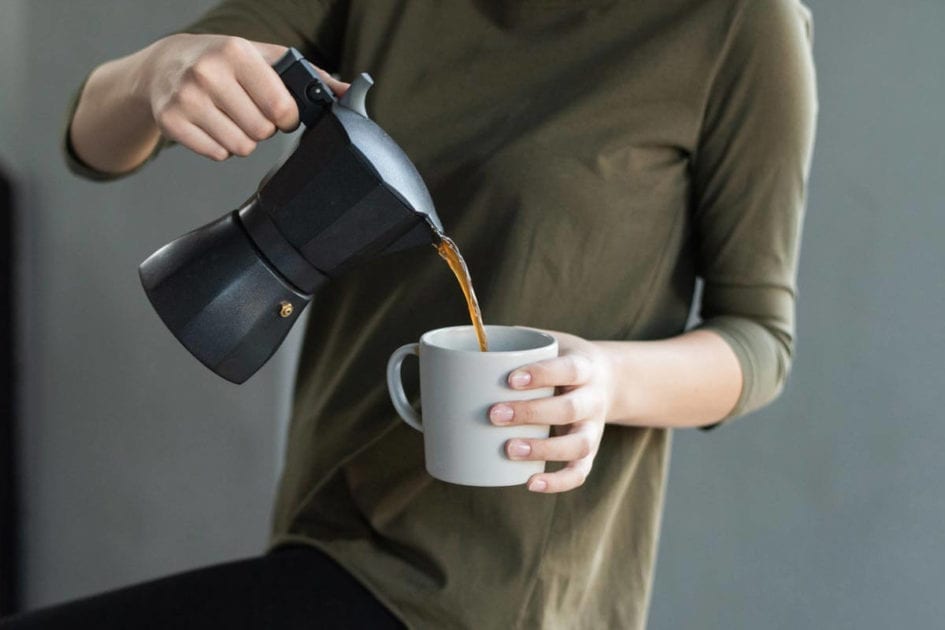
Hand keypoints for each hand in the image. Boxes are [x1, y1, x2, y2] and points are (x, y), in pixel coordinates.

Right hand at [139, 34, 348, 160]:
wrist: (166, 64)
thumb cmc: (225, 61)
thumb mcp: (266, 57)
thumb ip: (312, 76)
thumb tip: (351, 93)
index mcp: (236, 52)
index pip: (280, 107)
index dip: (287, 116)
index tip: (280, 110)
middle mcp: (208, 73)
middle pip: (261, 131)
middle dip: (263, 127)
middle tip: (250, 110)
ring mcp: (186, 99)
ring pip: (241, 147)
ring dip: (244, 139)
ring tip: (232, 116)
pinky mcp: (171, 122)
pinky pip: (217, 154)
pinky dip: (221, 147)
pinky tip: (214, 125)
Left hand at [489, 332, 616, 492]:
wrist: (608, 380)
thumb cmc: (561, 360)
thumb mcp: (548, 343)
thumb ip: (513, 344)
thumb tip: (457, 346)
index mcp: (584, 366)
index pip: (568, 369)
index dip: (542, 374)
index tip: (510, 378)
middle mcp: (593, 398)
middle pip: (569, 408)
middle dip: (531, 413)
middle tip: (494, 414)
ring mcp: (593, 428)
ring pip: (577, 445)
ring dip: (544, 449)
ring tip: (509, 450)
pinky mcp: (589, 452)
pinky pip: (579, 472)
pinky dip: (558, 482)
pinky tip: (530, 483)